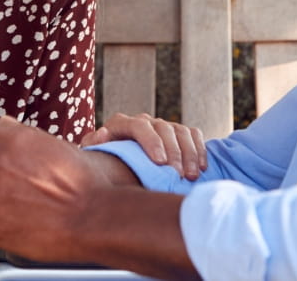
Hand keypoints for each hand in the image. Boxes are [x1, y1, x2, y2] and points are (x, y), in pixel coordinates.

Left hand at [81, 113, 207, 180]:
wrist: (116, 163)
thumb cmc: (104, 162)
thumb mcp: (94, 155)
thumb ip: (94, 145)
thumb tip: (102, 134)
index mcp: (122, 123)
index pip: (140, 125)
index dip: (151, 142)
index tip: (160, 163)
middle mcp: (144, 121)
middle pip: (164, 128)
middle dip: (174, 152)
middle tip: (179, 175)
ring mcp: (162, 126)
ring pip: (181, 132)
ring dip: (189, 154)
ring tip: (191, 176)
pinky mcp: (177, 133)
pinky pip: (193, 135)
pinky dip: (199, 150)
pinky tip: (202, 168)